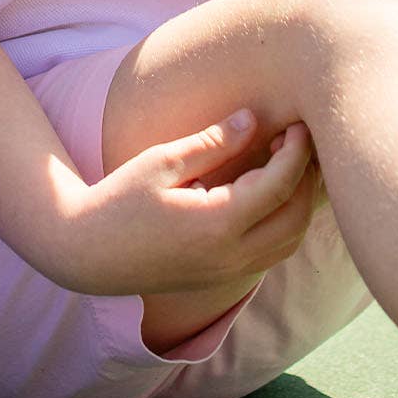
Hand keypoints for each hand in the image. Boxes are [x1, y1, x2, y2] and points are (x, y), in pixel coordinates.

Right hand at [50, 111, 317, 299]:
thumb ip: (212, 142)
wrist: (91, 254)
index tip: (298, 124)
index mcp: (217, 223)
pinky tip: (272, 193)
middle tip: (297, 140)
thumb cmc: (120, 200)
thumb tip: (253, 119)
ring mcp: (231, 272)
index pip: (279, 185)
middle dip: (307, 177)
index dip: (297, 152)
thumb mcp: (162, 162)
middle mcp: (232, 255)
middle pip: (296, 216)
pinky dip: (286, 221)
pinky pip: (274, 251)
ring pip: (291, 240)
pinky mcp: (226, 278)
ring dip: (300, 201)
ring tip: (288, 163)